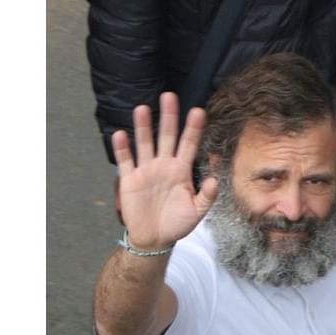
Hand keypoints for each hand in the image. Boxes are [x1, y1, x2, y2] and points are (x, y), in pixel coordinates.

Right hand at [111, 92, 218, 249]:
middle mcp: (164, 165)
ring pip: (145, 143)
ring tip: (143, 108)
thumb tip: (215, 179)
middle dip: (169, 117)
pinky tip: (120, 135)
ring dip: (143, 127)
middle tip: (170, 96)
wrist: (155, 238)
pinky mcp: (130, 180)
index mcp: (182, 171)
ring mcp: (146, 170)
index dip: (193, 129)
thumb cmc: (177, 223)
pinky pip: (125, 161)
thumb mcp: (197, 211)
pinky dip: (122, 149)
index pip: (189, 144)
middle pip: (166, 136)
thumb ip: (207, 196)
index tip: (199, 111)